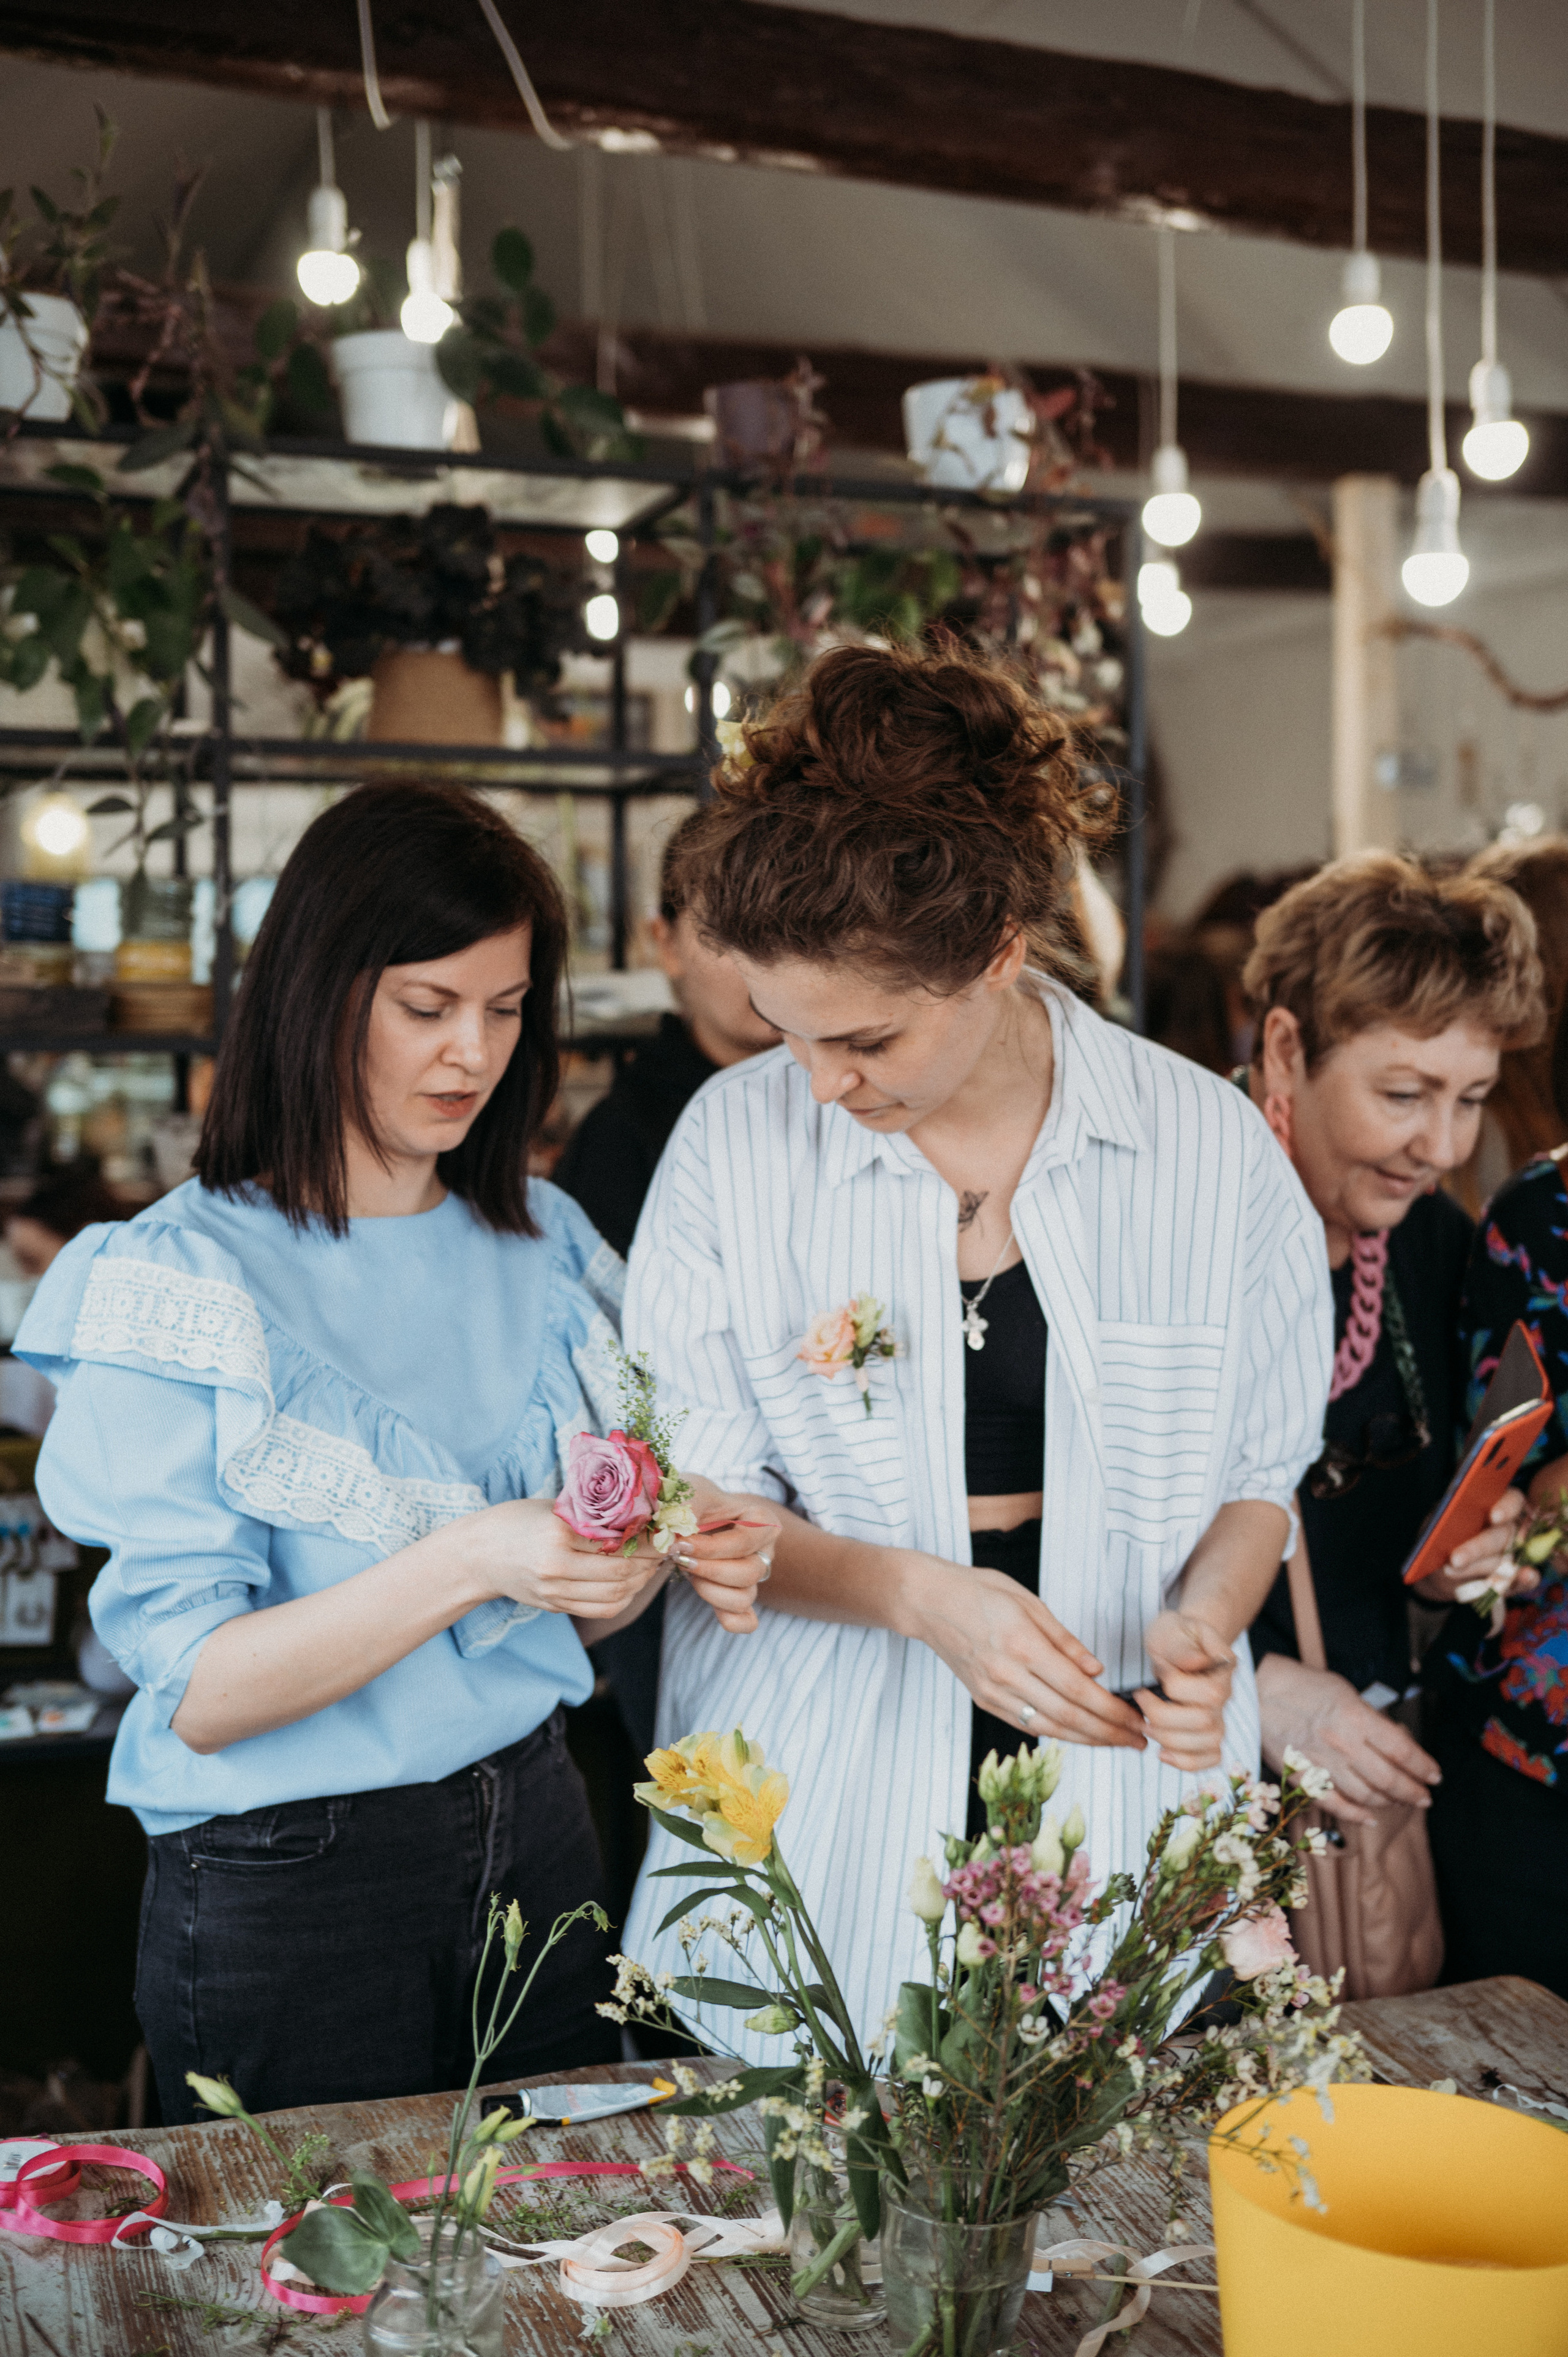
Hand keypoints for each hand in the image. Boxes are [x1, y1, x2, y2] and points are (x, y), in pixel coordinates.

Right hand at [471, 1496, 665, 1621]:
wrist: (476, 1554)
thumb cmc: (516, 1521)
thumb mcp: (554, 1507)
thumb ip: (593, 1514)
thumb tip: (641, 1515)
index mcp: (558, 1533)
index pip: (617, 1540)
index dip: (649, 1538)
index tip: (666, 1529)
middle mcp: (556, 1567)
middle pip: (621, 1572)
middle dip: (651, 1561)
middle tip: (666, 1547)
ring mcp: (554, 1592)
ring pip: (615, 1595)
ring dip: (640, 1581)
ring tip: (652, 1564)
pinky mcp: (554, 1607)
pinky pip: (600, 1609)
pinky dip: (623, 1597)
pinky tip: (630, 1582)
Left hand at [672, 1476, 779, 1635]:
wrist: (678, 1512)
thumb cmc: (688, 1498)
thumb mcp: (688, 1492)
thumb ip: (687, 1508)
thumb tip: (676, 1534)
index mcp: (761, 1521)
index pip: (746, 1542)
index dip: (712, 1548)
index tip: (681, 1544)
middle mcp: (762, 1550)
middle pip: (750, 1573)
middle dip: (710, 1570)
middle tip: (680, 1558)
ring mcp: (751, 1576)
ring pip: (744, 1598)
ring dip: (711, 1591)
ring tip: (688, 1574)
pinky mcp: (736, 1596)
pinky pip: (745, 1620)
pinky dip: (730, 1620)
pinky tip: (712, 1611)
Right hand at [907, 1557, 1146, 1749]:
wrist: (928, 1602)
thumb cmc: (980, 1591)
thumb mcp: (1028, 1601)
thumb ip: (1064, 1640)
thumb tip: (1097, 1670)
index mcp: (1022, 1644)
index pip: (1078, 1690)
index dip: (1112, 1710)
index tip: (1137, 1718)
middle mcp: (1007, 1674)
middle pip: (1068, 1716)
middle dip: (1109, 1733)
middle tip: (1139, 1740)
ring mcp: (993, 1691)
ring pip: (1049, 1728)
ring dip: (1088, 1740)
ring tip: (1117, 1743)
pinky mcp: (984, 1699)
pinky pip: (1027, 1725)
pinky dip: (1058, 1733)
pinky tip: (1081, 1734)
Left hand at [1136, 1610, 1235, 1771]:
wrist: (1178, 1643)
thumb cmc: (1174, 1635)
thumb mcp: (1172, 1629)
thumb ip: (1181, 1646)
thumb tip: (1195, 1663)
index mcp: (1223, 1667)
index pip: (1209, 1693)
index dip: (1176, 1688)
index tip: (1155, 1673)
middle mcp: (1226, 1694)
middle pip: (1206, 1722)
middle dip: (1164, 1716)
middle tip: (1141, 1700)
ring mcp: (1219, 1716)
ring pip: (1209, 1744)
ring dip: (1170, 1740)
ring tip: (1146, 1725)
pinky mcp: (1208, 1734)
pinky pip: (1210, 1759)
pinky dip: (1186, 1762)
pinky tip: (1162, 1752)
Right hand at [1255, 1652, 1439, 1824]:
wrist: (1256, 1692)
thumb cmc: (1300, 1685)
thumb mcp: (1345, 1691)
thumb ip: (1370, 1719)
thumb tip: (1394, 1744)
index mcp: (1356, 1717)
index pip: (1402, 1751)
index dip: (1424, 1766)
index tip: (1434, 1774)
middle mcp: (1343, 1745)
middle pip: (1389, 1779)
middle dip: (1413, 1791)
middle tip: (1425, 1796)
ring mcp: (1322, 1764)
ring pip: (1367, 1796)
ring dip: (1390, 1803)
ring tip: (1401, 1802)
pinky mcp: (1303, 1778)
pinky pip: (1336, 1805)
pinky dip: (1357, 1815)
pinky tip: (1370, 1817)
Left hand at [1412, 1487, 1536, 1607]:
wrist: (1437, 1573)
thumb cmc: (1440, 1541)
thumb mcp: (1436, 1528)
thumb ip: (1444, 1524)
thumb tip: (1443, 1524)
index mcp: (1493, 1507)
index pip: (1512, 1500)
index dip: (1506, 1507)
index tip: (1494, 1516)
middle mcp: (1509, 1528)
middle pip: (1503, 1534)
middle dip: (1478, 1547)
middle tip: (1455, 1558)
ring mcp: (1514, 1554)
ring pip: (1506, 1559)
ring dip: (1480, 1567)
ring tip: (1451, 1570)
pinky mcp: (1515, 1577)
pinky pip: (1526, 1579)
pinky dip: (1526, 1579)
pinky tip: (1526, 1575)